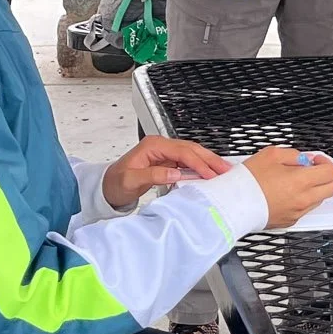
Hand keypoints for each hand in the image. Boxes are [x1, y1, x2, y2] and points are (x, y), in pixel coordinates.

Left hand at [103, 134, 228, 207]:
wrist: (106, 187)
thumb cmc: (115, 183)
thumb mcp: (131, 180)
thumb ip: (153, 175)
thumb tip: (175, 174)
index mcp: (153, 146)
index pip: (182, 152)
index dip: (198, 163)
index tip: (210, 174)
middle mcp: (160, 146)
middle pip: (191, 149)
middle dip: (210, 159)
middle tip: (226, 169)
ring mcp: (165, 153)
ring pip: (192, 154)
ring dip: (208, 162)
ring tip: (223, 170)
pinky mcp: (167, 162)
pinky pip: (187, 162)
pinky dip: (200, 167)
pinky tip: (209, 173)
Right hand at [243, 147, 332, 228]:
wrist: (233, 203)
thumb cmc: (249, 179)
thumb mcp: (271, 154)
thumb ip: (294, 155)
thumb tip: (305, 160)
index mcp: (301, 181)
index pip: (330, 173)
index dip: (325, 163)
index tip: (316, 161)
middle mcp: (303, 199)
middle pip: (331, 189)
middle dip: (324, 177)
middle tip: (311, 171)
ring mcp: (297, 212)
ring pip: (318, 200)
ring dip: (313, 189)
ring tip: (294, 182)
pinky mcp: (289, 221)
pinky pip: (304, 209)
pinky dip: (301, 200)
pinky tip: (285, 193)